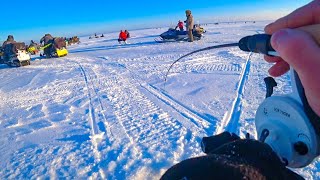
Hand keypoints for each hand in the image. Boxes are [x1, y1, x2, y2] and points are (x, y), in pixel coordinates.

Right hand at [264, 0, 319, 115]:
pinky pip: (313, 51)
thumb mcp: (316, 76)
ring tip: (273, 65)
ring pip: (312, 39)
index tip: (271, 32)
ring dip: (290, 50)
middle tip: (269, 53)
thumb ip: (298, 52)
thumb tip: (279, 36)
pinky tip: (284, 69)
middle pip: (313, 27)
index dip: (292, 20)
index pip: (317, 11)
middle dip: (287, 40)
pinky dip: (298, 59)